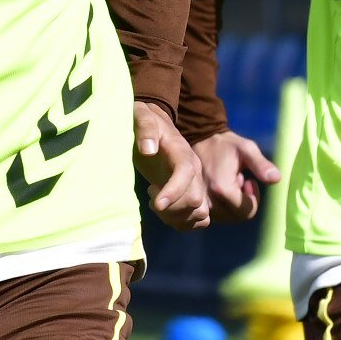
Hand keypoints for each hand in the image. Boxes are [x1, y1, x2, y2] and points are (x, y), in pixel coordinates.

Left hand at [136, 102, 207, 229]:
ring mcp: (195, 185)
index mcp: (183, 154)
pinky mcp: (191, 196)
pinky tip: (164, 210)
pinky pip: (198, 220)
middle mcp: (194, 172)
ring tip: (156, 201)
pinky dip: (182, 222)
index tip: (154, 203)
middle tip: (151, 192)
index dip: (173, 193)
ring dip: (175, 217)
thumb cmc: (145, 121)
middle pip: (194, 201)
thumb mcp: (142, 116)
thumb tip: (148, 150)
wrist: (155, 127)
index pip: (186, 176)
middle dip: (170, 207)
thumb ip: (145, 128)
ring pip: (199, 215)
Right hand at [189, 129, 282, 224]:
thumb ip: (261, 164)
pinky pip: (217, 215)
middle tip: (240, 180)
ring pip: (228, 217)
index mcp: (222, 189)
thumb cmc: (225, 145)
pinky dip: (224, 206)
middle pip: (238, 216)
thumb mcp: (247, 149)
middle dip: (244, 201)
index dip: (254, 198)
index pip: (247, 211)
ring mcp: (202, 205)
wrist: (199, 141)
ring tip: (229, 183)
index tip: (249, 181)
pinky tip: (221, 190)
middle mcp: (210, 201)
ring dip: (234, 203)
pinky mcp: (198, 206)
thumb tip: (276, 179)